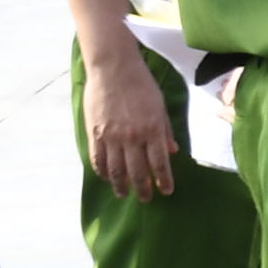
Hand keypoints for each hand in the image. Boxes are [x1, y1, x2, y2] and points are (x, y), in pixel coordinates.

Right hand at [82, 38, 178, 200]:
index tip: (167, 192)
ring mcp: (111, 136)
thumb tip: (172, 151)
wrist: (114, 68)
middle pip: (137, 171)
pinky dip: (102, 171)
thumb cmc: (142, 84)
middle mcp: (132, 137)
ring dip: (120, 185)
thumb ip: (166, 130)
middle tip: (146, 199)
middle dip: (143, 188)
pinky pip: (98, 158)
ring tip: (124, 194)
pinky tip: (106, 177)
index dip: (163, 180)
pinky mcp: (94, 132)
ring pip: (116, 169)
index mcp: (153, 130)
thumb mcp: (161, 106)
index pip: (159, 163)